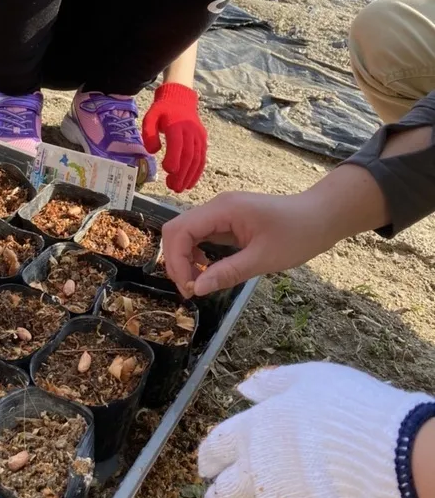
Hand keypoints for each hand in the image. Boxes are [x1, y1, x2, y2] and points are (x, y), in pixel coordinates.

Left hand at [142, 83, 206, 191]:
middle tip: (172, 187)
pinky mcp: (203, 141)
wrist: (180, 100)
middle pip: (188, 155)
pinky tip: (189, 183)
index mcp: (176, 125)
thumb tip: (153, 151)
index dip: (174, 159)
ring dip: (189, 176)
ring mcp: (199, 136)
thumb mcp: (150, 117)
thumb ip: (149, 133)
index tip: (167, 171)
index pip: (177, 144)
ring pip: (197, 159)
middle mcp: (190, 131)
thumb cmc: (163, 111)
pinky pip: (202, 159)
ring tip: (179, 188)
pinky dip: (197, 173)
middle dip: (181, 174)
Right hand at [162, 189, 340, 297]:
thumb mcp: (263, 259)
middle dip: (176, 261)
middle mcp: (216, 207)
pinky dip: (196, 254)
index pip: (180, 231)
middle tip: (191, 290)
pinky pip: (201, 236)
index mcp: (223, 209)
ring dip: (184, 258)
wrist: (322, 216)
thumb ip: (228, 272)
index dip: (177, 261)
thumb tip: (197, 289)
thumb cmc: (298, 234)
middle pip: (177, 230)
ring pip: (186, 233)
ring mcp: (221, 213)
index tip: (190, 289)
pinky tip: (207, 270)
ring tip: (197, 283)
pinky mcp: (227, 221)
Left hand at [198, 363, 432, 497]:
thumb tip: (245, 388)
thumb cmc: (345, 412)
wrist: (383, 460)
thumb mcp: (308, 380)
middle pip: (224, 497)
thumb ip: (274, 385)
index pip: (217, 447)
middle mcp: (257, 477)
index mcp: (254, 433)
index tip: (204, 469)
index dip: (209, 458)